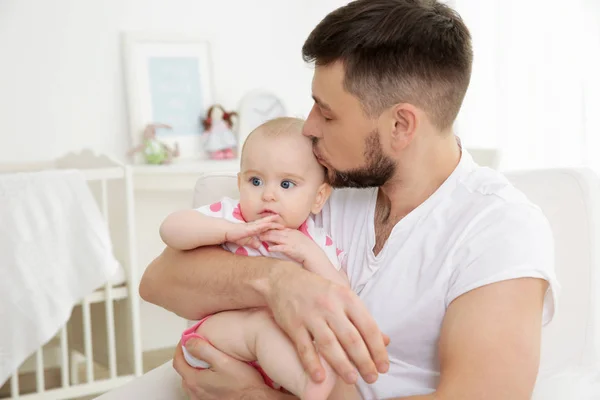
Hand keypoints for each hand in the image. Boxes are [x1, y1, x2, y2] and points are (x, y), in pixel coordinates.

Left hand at [173, 338, 286, 399]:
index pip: (178, 362)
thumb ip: (204, 349)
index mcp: (195, 380)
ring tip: (208, 361)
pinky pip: (200, 389)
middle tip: (198, 348)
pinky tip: (215, 375)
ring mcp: (201, 399)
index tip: (186, 340)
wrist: (255, 399)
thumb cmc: (243, 384)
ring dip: (196, 370)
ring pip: (191, 381)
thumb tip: (190, 341)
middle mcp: (195, 392)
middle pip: (184, 371)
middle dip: (189, 358)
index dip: (181, 348)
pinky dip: (202, 379)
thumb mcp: (223, 360)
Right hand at [225, 215, 283, 249]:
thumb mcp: (247, 241)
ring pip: (264, 223)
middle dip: (276, 223)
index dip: (274, 226)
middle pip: (268, 223)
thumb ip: (253, 243)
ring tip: (279, 222)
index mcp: (255, 228)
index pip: (267, 226)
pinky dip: (263, 226)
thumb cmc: (236, 235)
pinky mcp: (249, 228)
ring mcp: (252, 226)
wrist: (227, 232)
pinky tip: (268, 225)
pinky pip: (257, 227)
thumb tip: (259, 246)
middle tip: (285, 224)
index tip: (282, 227)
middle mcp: (255, 225)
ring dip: (272, 222)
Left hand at [261, 228, 321, 263]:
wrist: (312, 254)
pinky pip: (281, 248)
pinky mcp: (291, 249)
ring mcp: (290, 242)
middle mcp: (290, 235)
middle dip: (266, 231)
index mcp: (292, 232)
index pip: (279, 228)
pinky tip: (269, 249)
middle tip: (257, 231)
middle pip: (276, 232)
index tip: (263, 227)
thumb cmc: (305, 247)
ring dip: (268, 238)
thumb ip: (288, 236)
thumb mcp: (297, 238)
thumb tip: (279, 236)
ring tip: (260, 238)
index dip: (270, 227)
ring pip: (277, 238)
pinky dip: (275, 248)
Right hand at [263, 265, 389, 385]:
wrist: (284, 279)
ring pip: (329, 344)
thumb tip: (386, 341)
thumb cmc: (319, 291)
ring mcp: (310, 315)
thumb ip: (363, 319)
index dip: (378, 349)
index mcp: (347, 298)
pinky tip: (320, 378)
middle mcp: (330, 306)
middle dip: (364, 361)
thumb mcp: (344, 298)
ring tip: (353, 379)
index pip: (368, 327)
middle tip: (372, 378)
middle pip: (351, 338)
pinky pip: (304, 347)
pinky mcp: (293, 324)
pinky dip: (312, 363)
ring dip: (342, 365)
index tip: (384, 367)